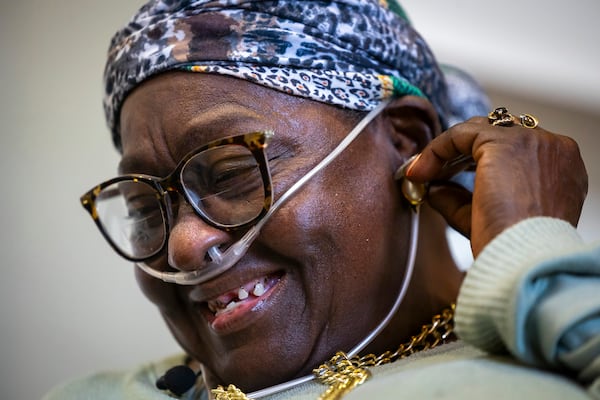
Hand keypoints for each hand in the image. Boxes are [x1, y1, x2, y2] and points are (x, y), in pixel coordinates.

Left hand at [406, 115, 587, 256]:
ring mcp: (533, 141)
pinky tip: (420, 171)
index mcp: (562, 170)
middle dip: (461, 154)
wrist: (523, 258)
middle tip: (432, 175)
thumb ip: (461, 201)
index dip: (476, 161)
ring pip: (480, 130)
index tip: (447, 179)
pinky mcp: (505, 143)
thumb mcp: (487, 220)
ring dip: (447, 151)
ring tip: (421, 174)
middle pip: (499, 135)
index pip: (516, 151)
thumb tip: (435, 188)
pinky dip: (437, 149)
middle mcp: (554, 149)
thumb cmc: (512, 249)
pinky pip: (462, 134)